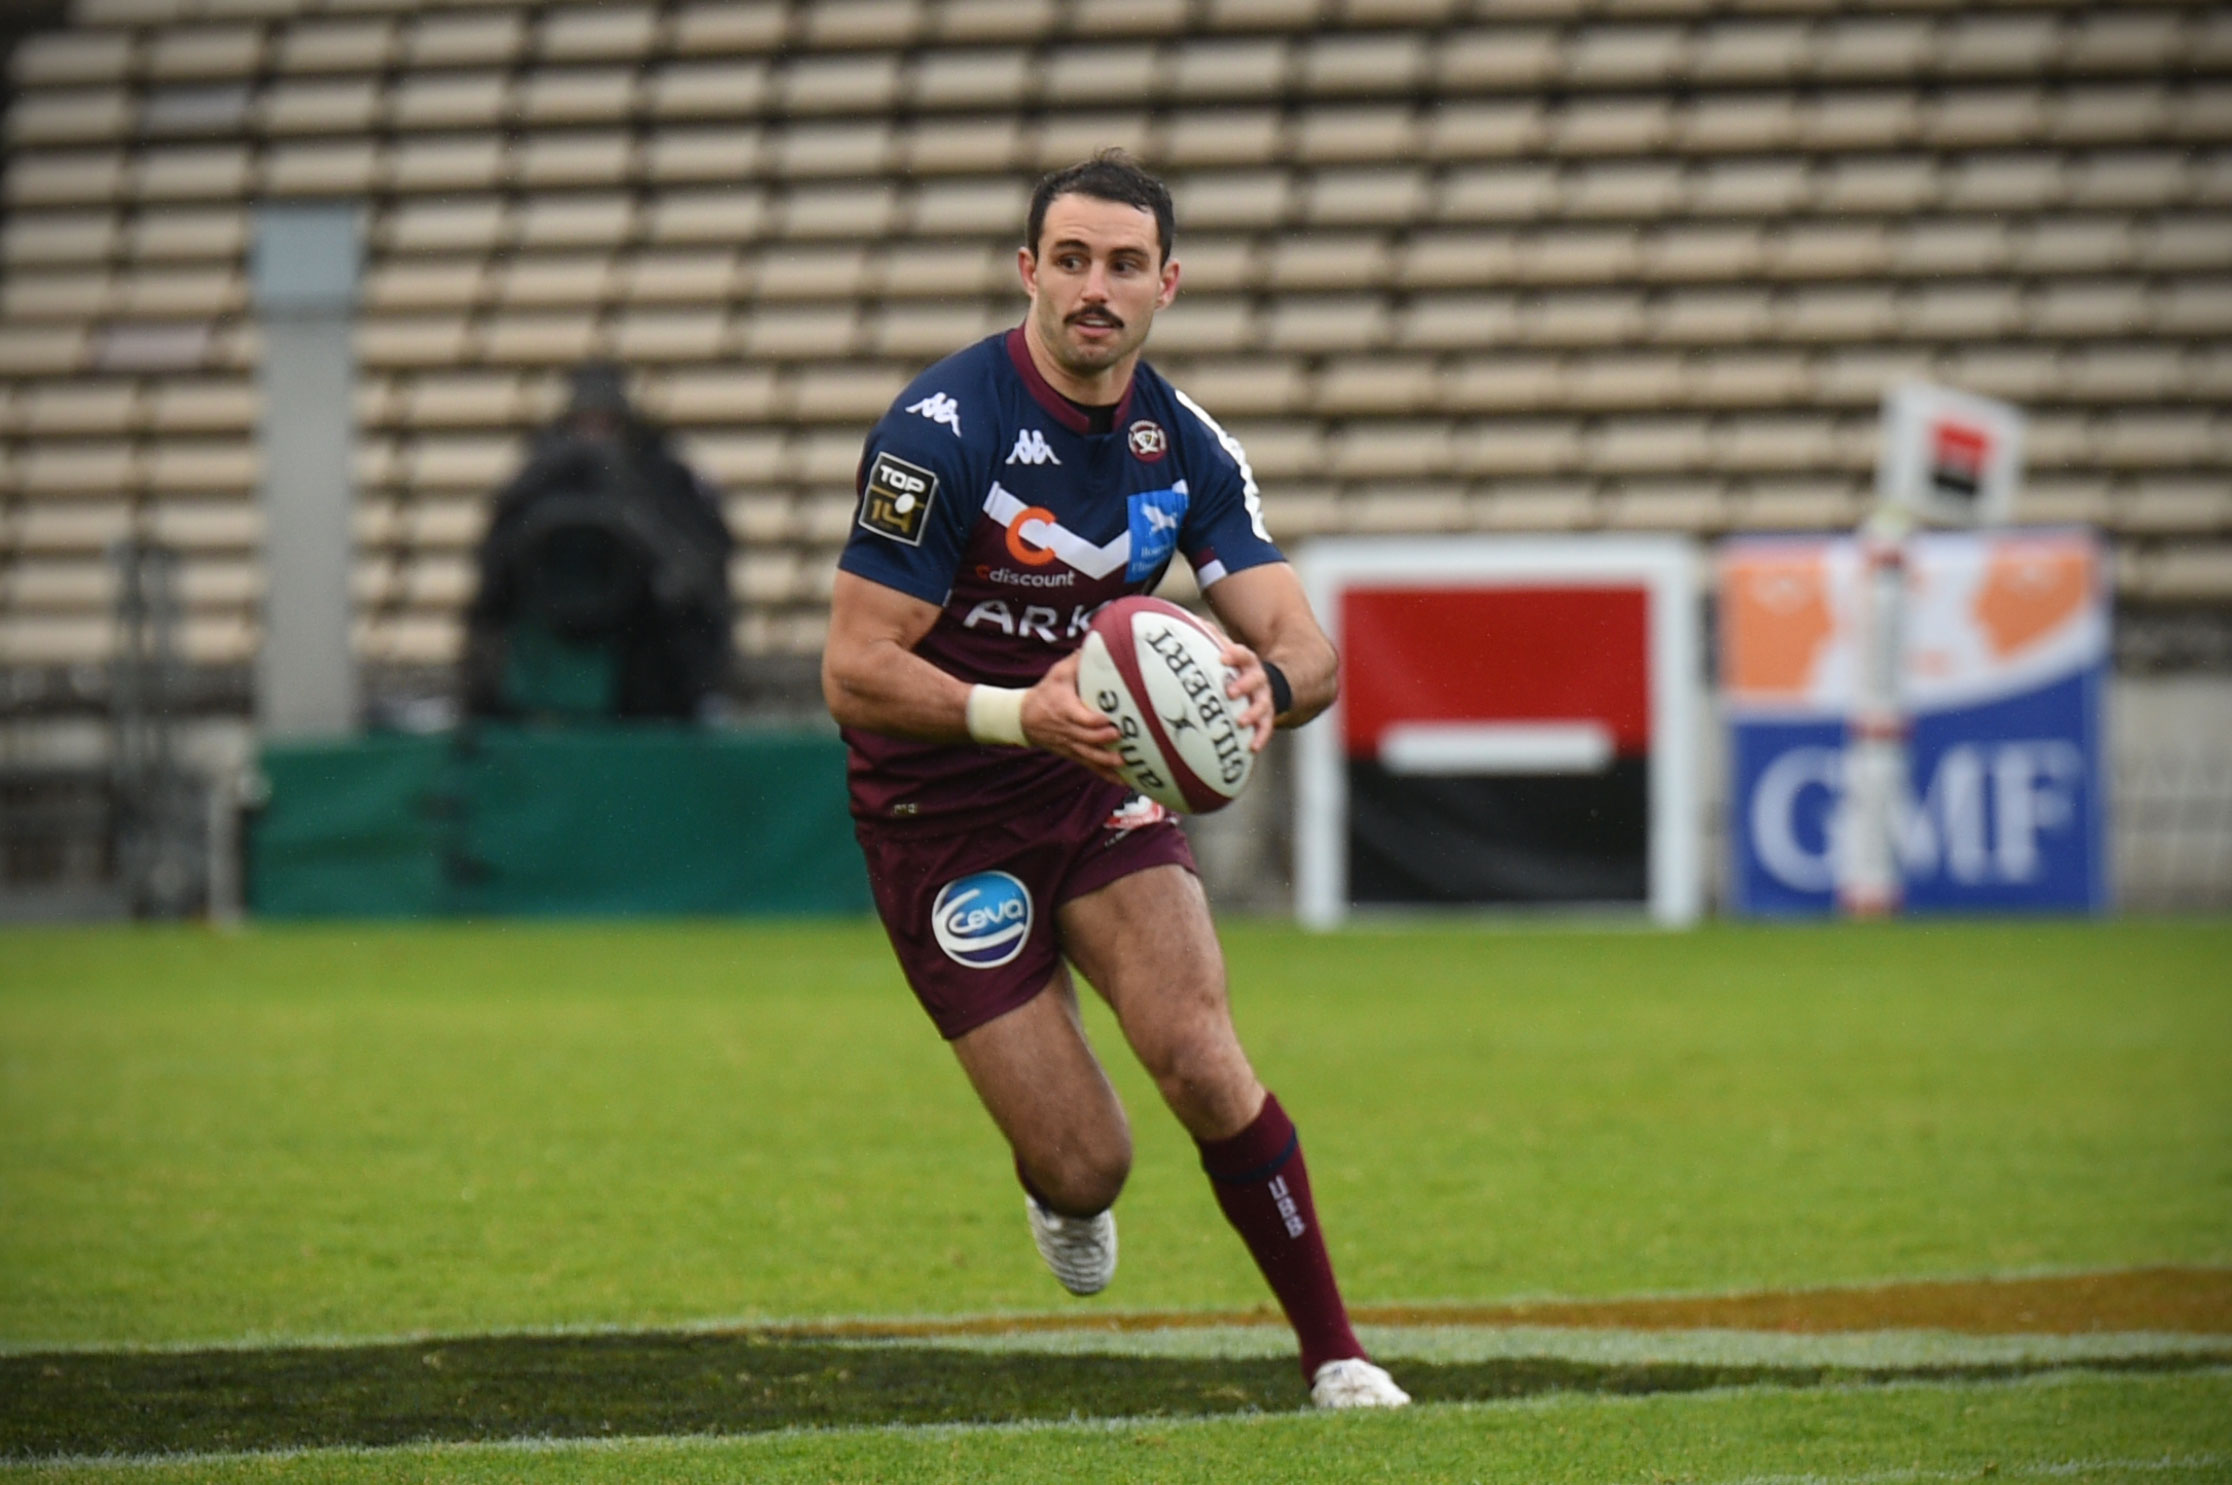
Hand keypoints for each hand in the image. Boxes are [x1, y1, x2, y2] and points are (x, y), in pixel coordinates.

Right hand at [1022, 652, 1127, 783]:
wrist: (1024, 718)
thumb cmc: (1046, 692)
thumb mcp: (1057, 674)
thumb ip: (1076, 662)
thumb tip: (1096, 644)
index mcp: (1064, 709)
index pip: (1079, 718)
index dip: (1093, 721)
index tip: (1108, 719)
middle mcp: (1067, 730)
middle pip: (1086, 738)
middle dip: (1103, 739)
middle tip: (1120, 736)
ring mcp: (1071, 745)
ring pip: (1089, 756)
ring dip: (1106, 761)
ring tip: (1124, 762)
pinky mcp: (1074, 754)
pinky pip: (1091, 766)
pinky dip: (1107, 775)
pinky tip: (1124, 781)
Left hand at [1217, 640, 1275, 751]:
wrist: (1267, 682)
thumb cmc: (1236, 668)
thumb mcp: (1225, 652)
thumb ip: (1210, 638)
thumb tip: (1190, 622)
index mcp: (1247, 662)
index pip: (1243, 654)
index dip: (1234, 655)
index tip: (1222, 657)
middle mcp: (1259, 679)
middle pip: (1256, 678)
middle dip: (1244, 684)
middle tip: (1230, 692)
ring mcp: (1264, 698)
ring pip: (1263, 705)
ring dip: (1253, 713)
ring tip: (1241, 722)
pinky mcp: (1266, 717)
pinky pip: (1266, 728)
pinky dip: (1260, 737)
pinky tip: (1253, 748)